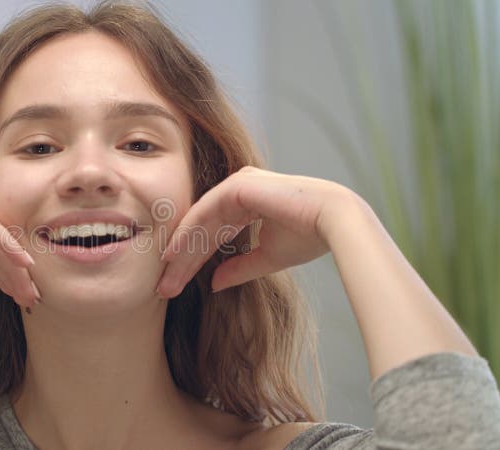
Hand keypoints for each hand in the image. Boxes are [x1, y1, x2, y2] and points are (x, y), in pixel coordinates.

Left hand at [156, 166, 360, 296]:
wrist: (335, 221)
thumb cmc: (309, 236)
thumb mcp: (266, 258)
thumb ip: (238, 268)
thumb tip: (213, 284)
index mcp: (248, 203)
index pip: (212, 235)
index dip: (193, 262)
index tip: (176, 287)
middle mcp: (239, 190)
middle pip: (201, 230)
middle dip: (182, 261)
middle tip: (164, 288)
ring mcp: (237, 184)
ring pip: (199, 222)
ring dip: (181, 251)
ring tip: (165, 278)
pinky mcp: (237, 185)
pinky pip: (204, 212)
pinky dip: (188, 234)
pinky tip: (173, 255)